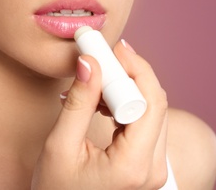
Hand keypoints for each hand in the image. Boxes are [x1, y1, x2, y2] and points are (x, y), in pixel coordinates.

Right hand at [32, 40, 168, 188]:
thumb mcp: (59, 148)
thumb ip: (78, 103)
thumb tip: (90, 63)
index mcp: (134, 165)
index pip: (150, 102)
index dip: (134, 69)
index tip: (111, 49)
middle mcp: (154, 167)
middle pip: (155, 103)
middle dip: (131, 74)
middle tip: (104, 57)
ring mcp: (154, 167)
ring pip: (152, 111)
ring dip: (128, 89)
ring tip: (98, 81)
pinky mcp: (148, 164)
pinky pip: (145, 123)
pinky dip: (126, 105)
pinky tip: (103, 100)